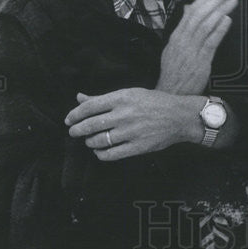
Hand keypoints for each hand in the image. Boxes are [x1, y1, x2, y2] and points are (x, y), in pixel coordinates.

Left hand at [65, 87, 201, 160]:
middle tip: (73, 132)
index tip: (69, 120)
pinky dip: (101, 154)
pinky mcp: (138, 147)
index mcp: (122, 98)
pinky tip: (99, 151)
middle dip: (77, 130)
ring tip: (89, 140)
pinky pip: (111, 154)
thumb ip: (103, 98)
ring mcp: (131, 132)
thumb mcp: (129, 94)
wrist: (179, 116)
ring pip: (99, 141)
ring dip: (89, 142)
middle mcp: (125, 114)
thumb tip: (79, 97)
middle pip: (91, 125)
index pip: (90, 107)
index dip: (75, 114)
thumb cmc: (153, 102)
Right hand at [157, 0, 237, 93]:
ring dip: (220, 10)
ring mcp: (191, 50)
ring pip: (205, 25)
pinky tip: (227, 20)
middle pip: (199, 14)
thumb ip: (183, 27)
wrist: (170, 93)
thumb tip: (189, 8)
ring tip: (232, 0)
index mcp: (177, 35)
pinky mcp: (200, 62)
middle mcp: (182, 40)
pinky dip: (219, 30)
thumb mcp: (174, 46)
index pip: (192, 10)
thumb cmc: (175, 71)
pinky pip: (210, 42)